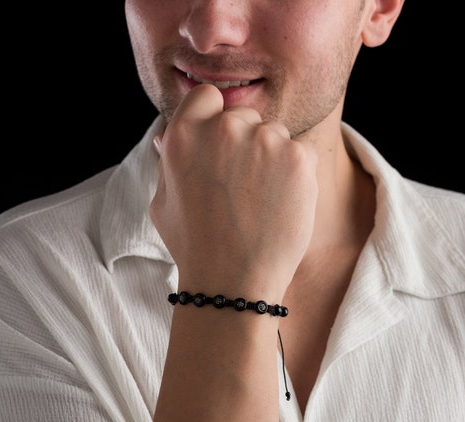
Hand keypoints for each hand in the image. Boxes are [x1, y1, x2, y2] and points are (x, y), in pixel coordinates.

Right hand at [150, 84, 318, 297]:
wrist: (234, 282)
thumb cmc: (195, 246)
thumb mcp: (163, 203)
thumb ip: (169, 162)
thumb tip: (167, 135)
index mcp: (184, 133)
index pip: (207, 97)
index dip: (214, 119)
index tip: (220, 147)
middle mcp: (223, 128)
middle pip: (243, 117)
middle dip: (244, 143)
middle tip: (241, 188)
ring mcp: (264, 140)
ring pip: (275, 134)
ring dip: (272, 158)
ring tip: (260, 202)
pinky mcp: (298, 157)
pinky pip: (301, 152)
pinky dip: (297, 174)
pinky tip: (280, 205)